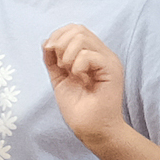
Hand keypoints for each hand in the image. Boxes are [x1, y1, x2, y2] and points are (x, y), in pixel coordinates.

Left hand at [41, 25, 126, 148]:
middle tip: (61, 66)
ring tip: (69, 72)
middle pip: (78, 29)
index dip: (58, 35)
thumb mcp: (59, 78)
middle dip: (60, 44)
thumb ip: (53, 60)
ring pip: (82, 38)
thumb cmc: (79, 108)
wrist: (91, 129)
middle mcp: (102, 53)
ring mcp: (108, 60)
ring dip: (67, 55)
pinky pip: (88, 55)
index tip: (50, 52)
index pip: (75, 29)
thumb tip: (47, 42)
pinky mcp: (112, 69)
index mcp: (92, 54)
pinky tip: (79, 78)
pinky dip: (77, 65)